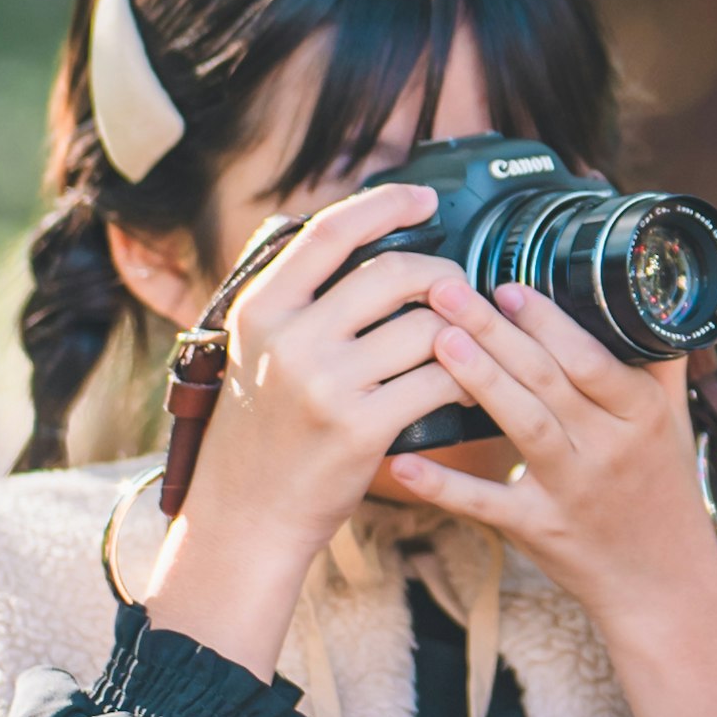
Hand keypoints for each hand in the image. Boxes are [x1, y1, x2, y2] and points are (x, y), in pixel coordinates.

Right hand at [138, 186, 466, 681]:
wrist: (246, 518)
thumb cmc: (259, 432)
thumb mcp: (254, 352)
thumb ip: (296, 299)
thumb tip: (358, 234)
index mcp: (262, 309)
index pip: (331, 231)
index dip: (386, 204)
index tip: (424, 198)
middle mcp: (290, 339)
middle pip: (394, 273)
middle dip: (441, 275)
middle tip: (458, 290)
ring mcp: (326, 384)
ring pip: (428, 327)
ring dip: (463, 333)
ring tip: (471, 345)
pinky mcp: (362, 428)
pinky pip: (439, 380)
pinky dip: (466, 379)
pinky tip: (469, 386)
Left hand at [381, 283, 716, 716]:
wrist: (663, 583)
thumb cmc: (664, 491)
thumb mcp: (672, 423)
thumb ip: (655, 361)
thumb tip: (648, 292)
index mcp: (641, 415)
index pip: (591, 359)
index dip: (549, 322)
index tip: (508, 285)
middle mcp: (608, 449)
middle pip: (550, 382)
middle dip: (497, 332)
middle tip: (448, 291)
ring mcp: (573, 491)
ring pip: (524, 428)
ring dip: (481, 383)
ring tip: (437, 341)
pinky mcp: (539, 530)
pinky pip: (487, 505)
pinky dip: (444, 486)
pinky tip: (402, 463)